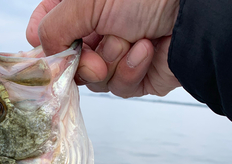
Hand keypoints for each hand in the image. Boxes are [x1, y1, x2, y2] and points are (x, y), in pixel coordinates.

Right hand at [26, 0, 180, 97]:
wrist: (192, 13)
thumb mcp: (87, 0)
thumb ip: (55, 26)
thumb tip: (39, 48)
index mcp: (83, 7)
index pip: (50, 25)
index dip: (42, 40)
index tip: (40, 49)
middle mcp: (98, 30)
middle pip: (69, 61)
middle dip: (82, 62)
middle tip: (93, 57)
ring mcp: (117, 54)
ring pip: (94, 78)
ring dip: (112, 62)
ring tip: (131, 41)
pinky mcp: (135, 75)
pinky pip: (119, 86)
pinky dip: (131, 70)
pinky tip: (146, 49)